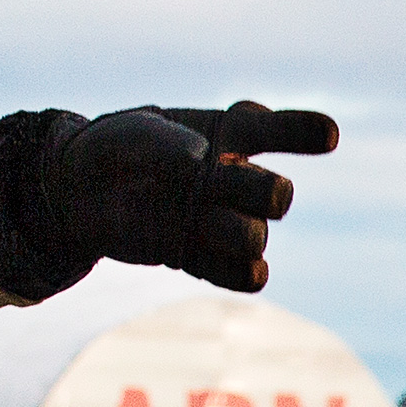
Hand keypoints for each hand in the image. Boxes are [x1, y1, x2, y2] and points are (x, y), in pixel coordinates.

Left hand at [36, 100, 330, 291]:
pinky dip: (242, 271)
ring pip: (257, 236)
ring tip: (199, 216)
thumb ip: (167, 142)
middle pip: (276, 192)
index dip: (302, 131)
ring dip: (239, 231)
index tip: (328, 135)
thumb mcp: (134, 133)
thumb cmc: (116, 147)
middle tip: (219, 179)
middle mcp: (234, 179)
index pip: (275, 130)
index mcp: (228, 136)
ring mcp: (221, 220)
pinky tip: (229, 261)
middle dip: (262, 190)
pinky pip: (245, 275)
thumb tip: (200, 163)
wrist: (77, 189)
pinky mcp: (202, 257)